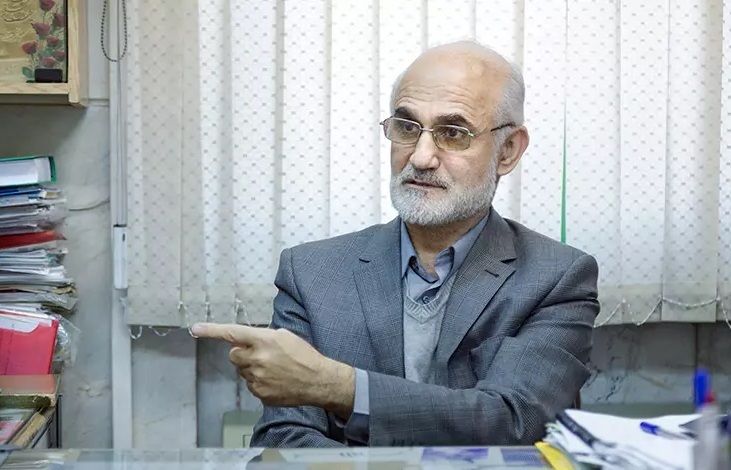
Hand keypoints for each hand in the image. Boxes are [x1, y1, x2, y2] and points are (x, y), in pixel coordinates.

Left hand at [190, 323, 354, 417]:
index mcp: (263, 340)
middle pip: (233, 355)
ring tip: (273, 369)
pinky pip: (251, 385)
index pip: (232, 333)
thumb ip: (262, 336)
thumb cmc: (303, 355)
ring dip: (252, 368)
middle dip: (242, 354)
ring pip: (242, 371)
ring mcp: (257, 379)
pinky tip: (275, 380)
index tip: (195, 329)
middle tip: (260, 355)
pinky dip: (259, 382)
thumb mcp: (284, 336)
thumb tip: (245, 340)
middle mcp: (257, 359)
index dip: (211, 331)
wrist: (318, 380)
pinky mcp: (260, 394)